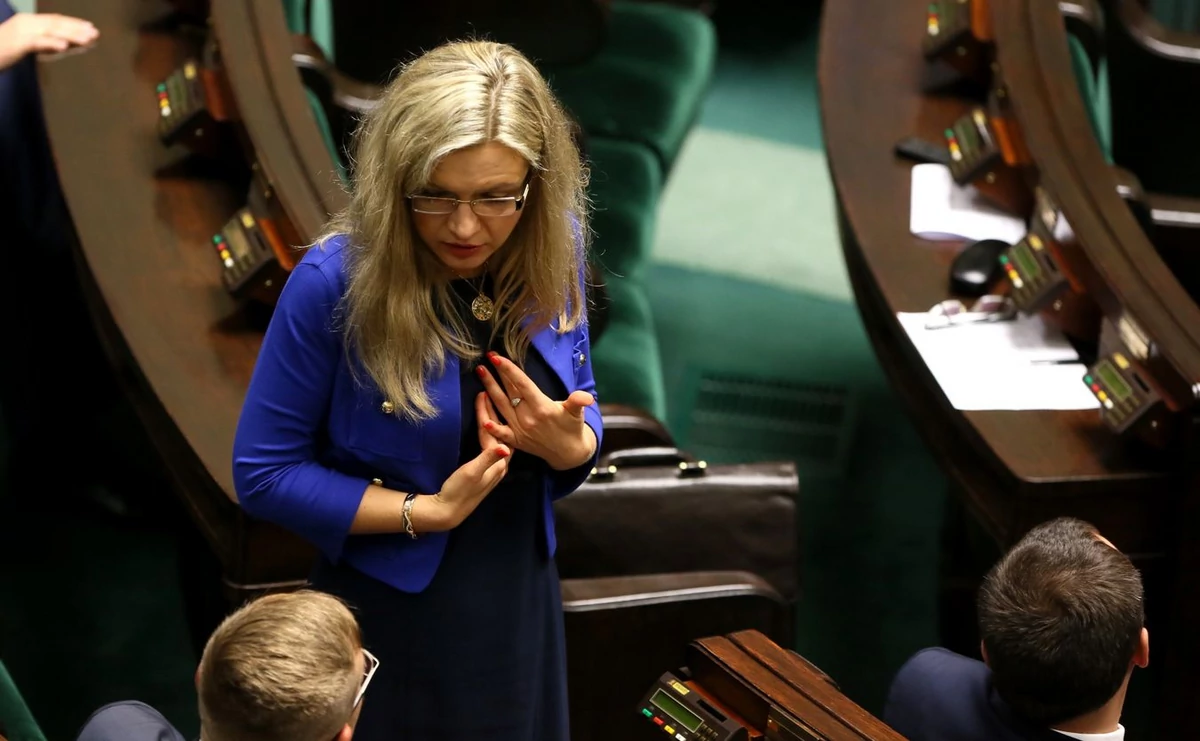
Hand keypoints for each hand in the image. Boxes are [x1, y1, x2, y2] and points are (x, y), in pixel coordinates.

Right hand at [0, 12, 97, 70]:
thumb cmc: (2, 51)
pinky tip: (65, 47)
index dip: (74, 23)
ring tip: (88, 39)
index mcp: (28, 22)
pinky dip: (52, 43)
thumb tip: (67, 46)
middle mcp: (26, 23)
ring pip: (51, 31)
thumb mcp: (27, 45)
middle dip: (77, 28)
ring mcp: (22, 32)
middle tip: (95, 34)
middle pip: (56, 24)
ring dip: (71, 35)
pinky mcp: (17, 43)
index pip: (55, 20)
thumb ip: (46, 44)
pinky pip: (37, 42)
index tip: (91, 28)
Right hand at [418, 405, 509, 528]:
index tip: (482, 395)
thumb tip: (505, 445)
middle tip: (484, 393)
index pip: (495, 432)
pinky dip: (487, 431)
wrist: (448, 511)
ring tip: (485, 404)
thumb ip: (488, 459)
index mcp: (499, 464)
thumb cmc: (459, 492)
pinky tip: (485, 426)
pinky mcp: (485, 470)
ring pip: (495, 438)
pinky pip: (490, 444)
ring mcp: (493, 467)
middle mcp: (500, 464)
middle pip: (498, 433)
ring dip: (490, 421)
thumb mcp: (472, 473)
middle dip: (491, 413)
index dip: (488, 413)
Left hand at [476, 352, 597, 470]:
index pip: (522, 384)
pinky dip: (491, 426)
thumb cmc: (572, 427)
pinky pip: (501, 432)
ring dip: (489, 389)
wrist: (569, 453)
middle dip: (496, 374)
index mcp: (542, 407)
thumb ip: (579, 402)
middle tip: (486, 358)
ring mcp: (520, 430)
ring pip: (501, 406)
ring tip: (481, 373)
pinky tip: (481, 416)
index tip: (497, 357)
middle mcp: (528, 418)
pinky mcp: (516, 440)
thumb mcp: (577, 412)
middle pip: (508, 392)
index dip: (509, 370)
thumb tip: (587, 398)